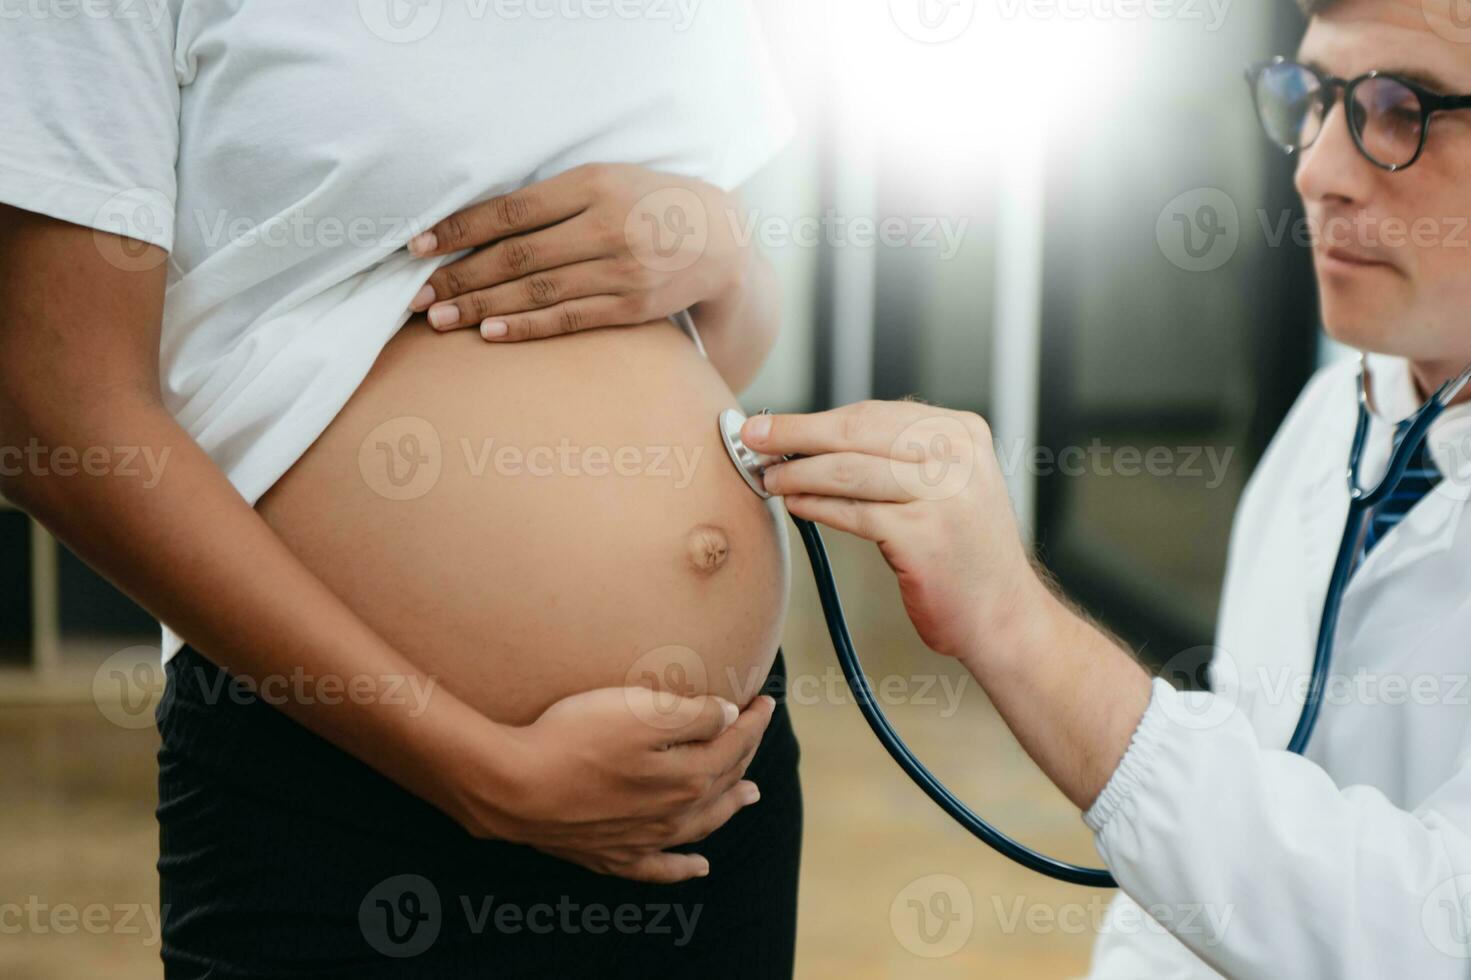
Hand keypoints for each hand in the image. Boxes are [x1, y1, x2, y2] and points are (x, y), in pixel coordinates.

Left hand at [406, 163, 749, 340]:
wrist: (721, 238)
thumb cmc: (649, 202)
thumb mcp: (606, 179)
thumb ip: (552, 197)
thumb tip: (477, 224)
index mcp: (592, 184)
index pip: (510, 210)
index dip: (459, 230)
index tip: (417, 246)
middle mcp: (606, 226)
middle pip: (516, 255)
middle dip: (460, 277)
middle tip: (418, 296)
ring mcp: (622, 270)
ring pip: (537, 291)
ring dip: (482, 307)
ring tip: (440, 319)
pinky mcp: (634, 306)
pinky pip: (569, 319)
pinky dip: (526, 327)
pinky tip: (489, 333)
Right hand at [453, 686, 774, 883]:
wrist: (515, 787)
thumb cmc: (575, 738)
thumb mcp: (640, 711)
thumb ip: (694, 715)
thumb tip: (728, 716)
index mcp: (689, 775)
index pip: (734, 743)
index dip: (753, 720)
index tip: (765, 701)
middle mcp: (675, 813)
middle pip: (723, 780)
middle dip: (745, 753)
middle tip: (754, 732)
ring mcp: (645, 839)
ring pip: (703, 823)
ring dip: (729, 805)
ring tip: (750, 794)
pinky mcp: (612, 855)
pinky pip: (660, 868)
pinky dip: (684, 867)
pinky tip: (699, 867)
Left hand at [743, 400, 1044, 659]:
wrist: (1004, 615)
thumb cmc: (963, 552)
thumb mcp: (946, 485)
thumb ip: (897, 457)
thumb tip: (813, 441)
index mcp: (962, 432)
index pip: (873, 414)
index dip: (815, 419)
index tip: (774, 425)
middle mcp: (958, 455)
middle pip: (856, 432)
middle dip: (795, 433)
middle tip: (752, 439)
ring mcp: (944, 494)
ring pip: (848, 470)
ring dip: (797, 472)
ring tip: (768, 477)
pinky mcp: (923, 535)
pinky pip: (853, 513)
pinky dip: (816, 506)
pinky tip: (795, 505)